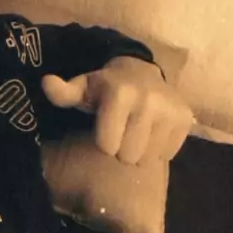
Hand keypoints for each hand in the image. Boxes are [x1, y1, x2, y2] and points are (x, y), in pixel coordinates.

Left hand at [41, 57, 193, 164]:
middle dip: (122, 148)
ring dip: (140, 150)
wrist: (142, 73)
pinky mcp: (185, 119)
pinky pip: (167, 154)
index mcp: (120, 94)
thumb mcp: (81, 89)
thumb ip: (62, 93)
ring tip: (137, 130)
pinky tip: (153, 130)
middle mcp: (149, 100)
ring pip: (148, 158)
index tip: (106, 127)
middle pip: (128, 156)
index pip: (107, 146)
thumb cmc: (104, 89)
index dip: (103, 140)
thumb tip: (46, 83)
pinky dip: (158, 147)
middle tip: (122, 130)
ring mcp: (171, 110)